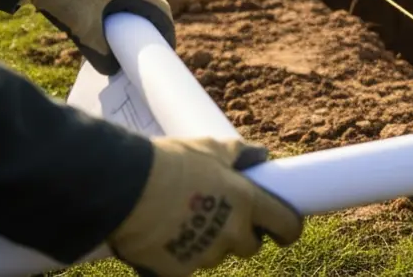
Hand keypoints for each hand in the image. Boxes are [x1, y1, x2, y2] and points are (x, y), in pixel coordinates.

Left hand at [22, 0, 175, 74]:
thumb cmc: (64, 0)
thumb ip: (99, 52)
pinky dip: (130, 8)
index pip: (159, 7)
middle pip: (153, 0)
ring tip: (140, 34)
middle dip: (158, 21)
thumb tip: (112, 70)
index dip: (167, 27)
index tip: (167, 45)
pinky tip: (119, 22)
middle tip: (157, 41)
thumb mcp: (83, 30)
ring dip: (143, 14)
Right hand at [109, 137, 303, 276]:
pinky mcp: (178, 272)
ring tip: (183, 222)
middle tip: (221, 219)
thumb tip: (261, 155)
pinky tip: (163, 240)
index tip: (284, 230)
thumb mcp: (210, 148)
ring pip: (216, 256)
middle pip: (249, 246)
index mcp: (247, 202)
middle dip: (241, 236)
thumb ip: (240, 153)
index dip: (288, 228)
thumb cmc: (170, 162)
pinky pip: (186, 269)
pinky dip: (178, 258)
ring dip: (208, 245)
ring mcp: (205, 255)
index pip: (286, 224)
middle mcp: (232, 232)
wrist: (124, 188)